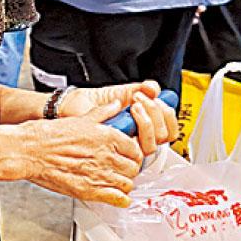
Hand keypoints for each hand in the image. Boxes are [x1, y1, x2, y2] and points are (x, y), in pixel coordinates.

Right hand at [20, 112, 145, 207]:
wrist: (30, 151)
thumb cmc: (48, 135)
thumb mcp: (79, 118)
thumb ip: (102, 112)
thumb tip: (115, 105)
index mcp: (107, 136)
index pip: (136, 149)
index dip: (132, 153)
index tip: (127, 155)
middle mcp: (107, 155)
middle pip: (134, 168)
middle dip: (129, 169)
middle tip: (121, 169)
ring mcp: (100, 174)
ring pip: (127, 184)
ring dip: (123, 184)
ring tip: (115, 182)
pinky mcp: (90, 190)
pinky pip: (117, 198)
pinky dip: (120, 199)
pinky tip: (117, 197)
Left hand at [58, 81, 177, 152]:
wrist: (71, 105)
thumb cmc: (92, 102)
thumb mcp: (121, 92)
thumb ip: (141, 89)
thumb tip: (155, 88)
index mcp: (142, 126)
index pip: (169, 129)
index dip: (169, 115)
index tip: (158, 98)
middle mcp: (137, 139)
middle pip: (165, 137)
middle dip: (157, 113)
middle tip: (142, 98)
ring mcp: (127, 147)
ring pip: (152, 144)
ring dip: (148, 119)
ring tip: (135, 103)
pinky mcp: (116, 151)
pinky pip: (136, 148)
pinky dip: (136, 126)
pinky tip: (128, 112)